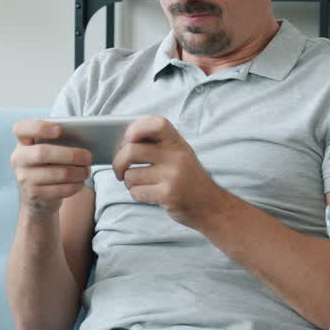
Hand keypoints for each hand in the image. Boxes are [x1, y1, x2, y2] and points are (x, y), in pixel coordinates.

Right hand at [10, 119, 92, 216]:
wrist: (37, 194)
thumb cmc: (47, 164)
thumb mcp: (47, 150)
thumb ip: (57, 141)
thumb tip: (82, 141)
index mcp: (22, 141)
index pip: (21, 129)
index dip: (39, 127)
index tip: (59, 130)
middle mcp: (19, 159)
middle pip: (42, 153)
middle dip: (70, 154)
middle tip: (88, 156)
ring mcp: (24, 178)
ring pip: (55, 173)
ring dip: (76, 172)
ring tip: (87, 171)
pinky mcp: (33, 194)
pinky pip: (58, 190)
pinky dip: (74, 185)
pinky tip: (80, 182)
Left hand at [111, 116, 230, 229]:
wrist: (211, 206)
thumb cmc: (188, 178)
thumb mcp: (180, 155)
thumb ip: (158, 145)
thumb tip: (123, 142)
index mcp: (178, 143)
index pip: (157, 123)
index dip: (137, 127)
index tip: (128, 138)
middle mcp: (177, 157)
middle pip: (132, 151)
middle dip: (118, 162)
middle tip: (119, 169)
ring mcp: (173, 176)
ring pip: (131, 175)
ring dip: (128, 182)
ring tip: (139, 183)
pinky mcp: (168, 195)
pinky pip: (136, 192)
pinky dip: (136, 194)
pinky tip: (147, 193)